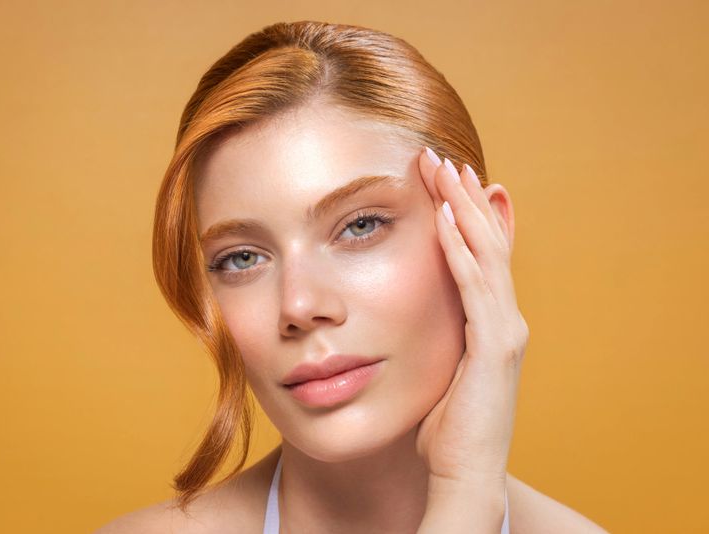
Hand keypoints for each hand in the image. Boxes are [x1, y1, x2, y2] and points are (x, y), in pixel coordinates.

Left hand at [414, 147, 528, 489]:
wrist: (464, 472)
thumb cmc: (448, 426)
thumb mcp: (442, 369)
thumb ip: (439, 337)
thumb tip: (415, 318)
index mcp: (491, 323)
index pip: (482, 255)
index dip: (468, 214)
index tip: (446, 180)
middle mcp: (505, 319)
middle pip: (488, 242)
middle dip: (464, 197)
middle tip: (441, 157)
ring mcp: (505, 330)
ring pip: (486, 253)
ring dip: (463, 207)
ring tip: (444, 168)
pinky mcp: (494, 345)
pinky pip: (474, 284)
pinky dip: (460, 246)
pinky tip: (443, 215)